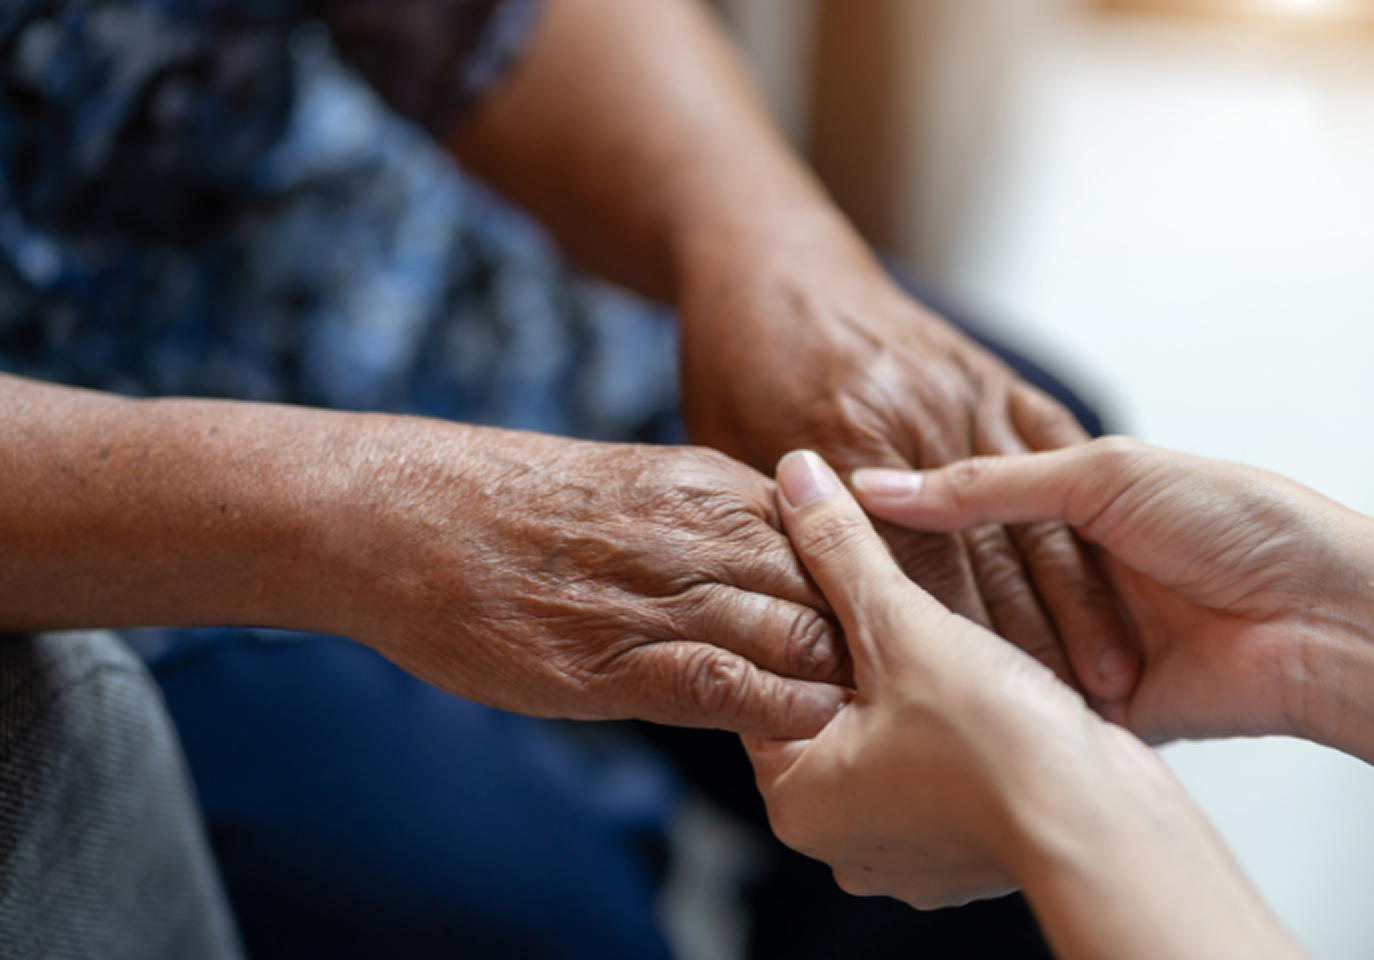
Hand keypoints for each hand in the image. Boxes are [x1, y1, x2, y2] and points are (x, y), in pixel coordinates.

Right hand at [331, 421, 849, 737]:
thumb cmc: (508, 504)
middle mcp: (699, 531)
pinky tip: (797, 729)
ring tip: (857, 718)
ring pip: (797, 635)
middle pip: (833, 588)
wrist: (403, 515)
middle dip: (869, 639)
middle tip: (890, 682)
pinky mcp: (613, 661)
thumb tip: (767, 569)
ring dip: (834, 681)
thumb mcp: (630, 483)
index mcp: (708, 483)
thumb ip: (706, 520)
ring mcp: (658, 594)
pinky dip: (777, 712)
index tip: (880, 626)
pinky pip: (728, 687)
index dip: (866, 587)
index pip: (833, 538)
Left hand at [678, 241, 1134, 702]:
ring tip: (1111, 679)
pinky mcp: (993, 378)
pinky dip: (1080, 520)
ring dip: (1077, 601)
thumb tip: (800, 626)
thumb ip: (775, 530)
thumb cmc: (740, 364)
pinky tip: (1111, 580)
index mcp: (844, 440)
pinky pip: (1052, 456)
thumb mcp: (732, 451)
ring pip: (1031, 511)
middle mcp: (913, 417)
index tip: (982, 719)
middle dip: (1027, 644)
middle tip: (1066, 722)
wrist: (773, 261)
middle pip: (982, 551)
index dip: (950, 650)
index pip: (908, 566)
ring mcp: (961, 392)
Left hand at [744, 451, 1139, 908]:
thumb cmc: (998, 746)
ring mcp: (906, 850)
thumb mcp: (902, 626)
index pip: (771, 686)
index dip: (801, 620)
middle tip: (890, 598)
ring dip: (913, 684)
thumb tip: (797, 477)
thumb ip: (843, 550)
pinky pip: (941, 764)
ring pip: (891, 735)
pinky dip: (955, 724)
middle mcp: (840, 837)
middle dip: (863, 653)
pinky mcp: (966, 847)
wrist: (1108, 831)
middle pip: (831, 709)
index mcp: (797, 799)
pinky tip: (981, 685)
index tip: (831, 574)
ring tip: (940, 636)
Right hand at [853, 436, 1373, 748]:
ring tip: (866, 647)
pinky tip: (932, 690)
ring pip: (988, 644)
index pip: (960, 508)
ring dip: (948, 644)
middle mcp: (1066, 571)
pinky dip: (991, 696)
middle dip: (912, 589)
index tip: (833, 523)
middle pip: (967, 581)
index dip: (900, 516)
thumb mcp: (1104, 476)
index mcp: (1070, 502)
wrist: (1323, 617)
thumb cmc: (1241, 522)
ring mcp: (1077, 639)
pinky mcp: (1094, 704)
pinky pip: (1025, 700)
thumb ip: (987, 485)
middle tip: (832, 594)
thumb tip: (883, 487)